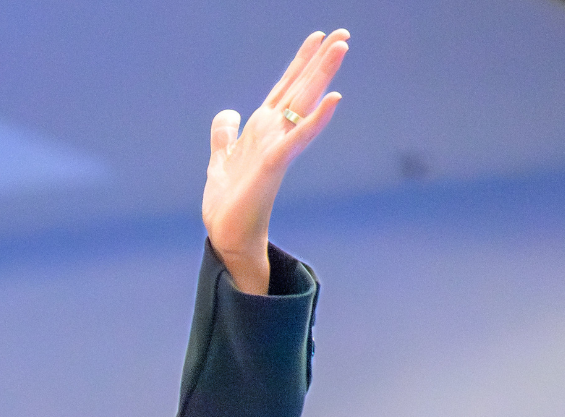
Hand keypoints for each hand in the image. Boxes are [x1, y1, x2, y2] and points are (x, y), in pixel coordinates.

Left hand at [203, 29, 348, 293]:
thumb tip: (228, 113)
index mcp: (261, 130)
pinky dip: (315, 119)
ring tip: (341, 48)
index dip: (299, 63)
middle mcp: (273, 134)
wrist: (228, 235)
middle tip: (343, 33)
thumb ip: (225, 136)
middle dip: (319, 61)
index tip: (316, 37)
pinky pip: (297, 137)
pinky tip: (333, 98)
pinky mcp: (274, 164)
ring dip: (322, 76)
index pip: (284, 89)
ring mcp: (277, 147)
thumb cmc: (229, 203)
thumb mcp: (221, 160)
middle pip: (299, 89)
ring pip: (303, 104)